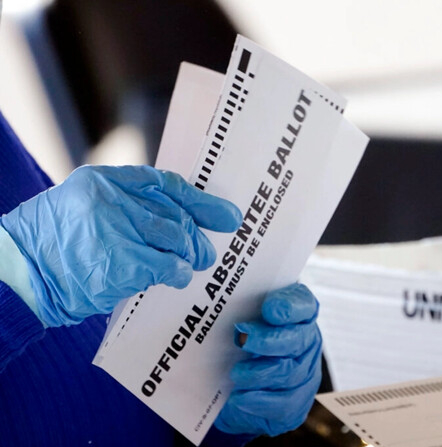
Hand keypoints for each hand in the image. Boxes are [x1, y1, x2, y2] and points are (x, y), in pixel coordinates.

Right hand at [0, 165, 240, 326]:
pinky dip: (177, 272)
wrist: (19, 274)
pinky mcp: (120, 262)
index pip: (165, 184)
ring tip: (194, 263)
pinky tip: (178, 276)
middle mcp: (109, 198)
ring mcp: (115, 229)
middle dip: (196, 235)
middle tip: (206, 250)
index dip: (199, 201)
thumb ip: (127, 206)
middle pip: (174, 214)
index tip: (224, 214)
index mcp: (102, 180)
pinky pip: (165, 265)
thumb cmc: (56, 244)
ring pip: (175, 237)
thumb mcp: (85, 208)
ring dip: (190, 254)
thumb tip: (180, 219)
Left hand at [216, 283, 321, 436]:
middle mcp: (307, 343)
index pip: (304, 305)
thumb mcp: (243, 321)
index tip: (269, 308)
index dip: (290, 306)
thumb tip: (217, 298)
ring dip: (259, 373)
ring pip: (289, 373)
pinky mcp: (297, 403)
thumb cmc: (243, 345)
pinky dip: (258, 400)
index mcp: (298, 316)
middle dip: (269, 340)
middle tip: (243, 340)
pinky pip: (283, 403)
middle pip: (297, 340)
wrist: (240, 389)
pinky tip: (239, 397)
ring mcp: (305, 374)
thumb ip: (241, 308)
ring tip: (236, 372)